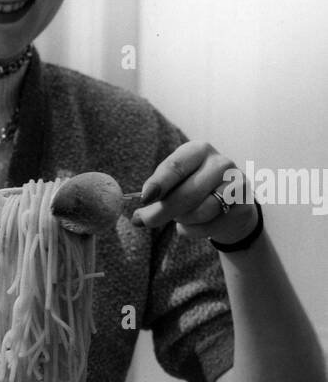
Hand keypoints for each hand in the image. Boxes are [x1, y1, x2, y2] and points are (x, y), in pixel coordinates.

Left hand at [132, 141, 258, 243]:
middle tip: (144, 222)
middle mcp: (220, 163)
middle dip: (161, 211)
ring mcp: (237, 183)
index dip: (158, 183)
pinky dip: (195, 230)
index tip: (144, 199)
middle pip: (187, 193)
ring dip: (182, 220)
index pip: (175, 166)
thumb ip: (156, 196)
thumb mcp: (174, 184)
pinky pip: (211, 225)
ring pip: (200, 211)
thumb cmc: (194, 191)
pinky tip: (195, 225)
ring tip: (180, 218)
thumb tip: (136, 219)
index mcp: (198, 150)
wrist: (230, 206)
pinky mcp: (244, 205)